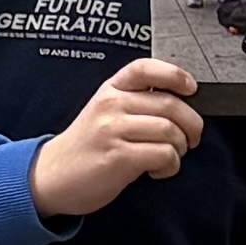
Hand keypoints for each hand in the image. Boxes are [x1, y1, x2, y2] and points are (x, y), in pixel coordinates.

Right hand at [32, 58, 201, 219]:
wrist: (53, 176)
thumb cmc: (86, 147)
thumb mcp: (105, 113)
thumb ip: (137, 103)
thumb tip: (182, 106)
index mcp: (110, 90)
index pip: (145, 68)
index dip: (175, 75)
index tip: (190, 89)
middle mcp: (111, 105)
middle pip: (171, 105)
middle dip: (192, 126)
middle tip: (188, 139)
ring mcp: (113, 130)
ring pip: (171, 131)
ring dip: (180, 149)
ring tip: (168, 157)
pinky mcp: (118, 156)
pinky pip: (164, 155)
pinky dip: (170, 166)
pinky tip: (156, 170)